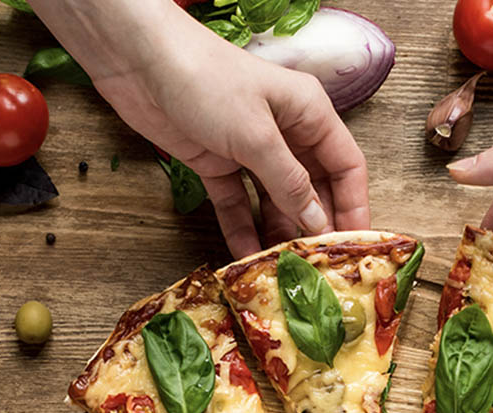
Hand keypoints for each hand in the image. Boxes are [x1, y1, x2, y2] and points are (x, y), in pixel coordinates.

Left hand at [30, 0, 369, 256]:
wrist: (137, 61)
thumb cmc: (205, 80)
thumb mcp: (257, 135)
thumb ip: (290, 183)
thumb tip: (319, 223)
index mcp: (309, 114)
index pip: (346, 165)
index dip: (354, 206)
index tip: (355, 245)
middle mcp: (285, 133)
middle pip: (314, 189)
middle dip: (317, 227)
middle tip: (321, 268)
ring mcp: (251, 151)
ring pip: (277, 202)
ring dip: (280, 234)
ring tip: (286, 271)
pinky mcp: (218, 164)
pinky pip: (239, 205)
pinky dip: (243, 230)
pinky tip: (249, 257)